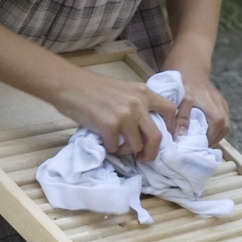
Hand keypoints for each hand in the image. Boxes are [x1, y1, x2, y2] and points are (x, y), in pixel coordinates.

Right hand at [51, 69, 176, 162]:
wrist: (68, 84)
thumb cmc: (93, 87)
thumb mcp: (124, 89)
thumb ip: (138, 103)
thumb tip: (146, 126)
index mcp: (144, 92)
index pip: (170, 110)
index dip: (172, 127)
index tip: (167, 138)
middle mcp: (139, 103)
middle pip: (157, 136)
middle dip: (152, 152)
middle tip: (145, 157)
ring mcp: (125, 115)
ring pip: (137, 146)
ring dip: (128, 151)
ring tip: (118, 145)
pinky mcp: (109, 126)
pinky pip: (115, 147)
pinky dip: (110, 148)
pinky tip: (104, 141)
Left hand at [177, 75, 229, 145]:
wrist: (189, 63)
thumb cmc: (182, 80)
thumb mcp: (179, 97)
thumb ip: (182, 116)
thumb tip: (182, 135)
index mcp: (211, 103)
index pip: (219, 125)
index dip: (212, 137)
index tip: (200, 145)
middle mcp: (219, 103)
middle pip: (225, 126)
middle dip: (215, 138)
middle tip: (200, 144)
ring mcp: (220, 101)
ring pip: (225, 123)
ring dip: (215, 132)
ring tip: (202, 137)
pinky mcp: (219, 100)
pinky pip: (222, 116)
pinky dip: (215, 125)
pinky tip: (204, 127)